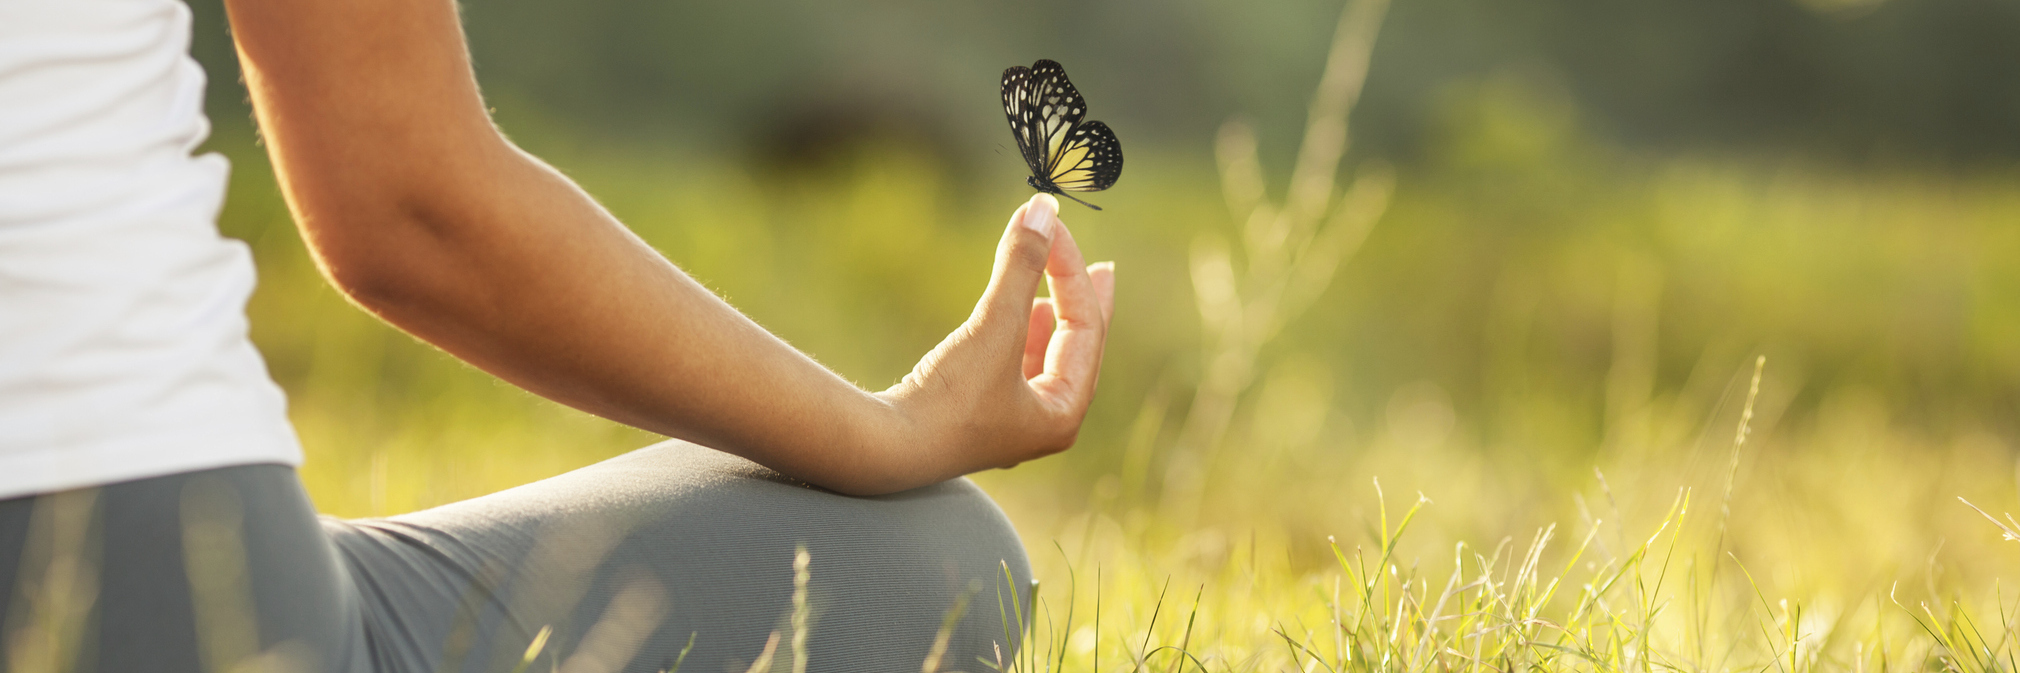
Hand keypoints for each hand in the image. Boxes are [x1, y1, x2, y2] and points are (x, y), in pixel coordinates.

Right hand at [878, 194, 1117, 478]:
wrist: (885, 449)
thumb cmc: (948, 398)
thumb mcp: (994, 325)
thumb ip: (1021, 265)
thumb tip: (1044, 209)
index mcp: (1063, 414)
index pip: (1085, 329)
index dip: (1072, 271)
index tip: (1052, 225)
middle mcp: (1043, 425)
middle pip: (1078, 349)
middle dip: (1083, 303)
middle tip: (1102, 269)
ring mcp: (1009, 424)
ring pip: (1046, 359)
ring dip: (1051, 319)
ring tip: (1057, 292)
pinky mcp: (976, 415)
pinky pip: (1016, 368)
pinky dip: (1021, 336)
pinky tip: (1019, 317)